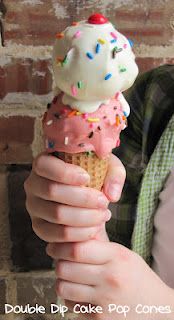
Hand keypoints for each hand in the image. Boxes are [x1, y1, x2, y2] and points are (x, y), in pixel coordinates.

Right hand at [24, 153, 125, 242]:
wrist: (87, 199)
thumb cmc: (94, 176)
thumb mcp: (107, 168)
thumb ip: (114, 174)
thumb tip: (112, 195)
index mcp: (44, 164)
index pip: (44, 166)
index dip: (65, 173)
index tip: (87, 178)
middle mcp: (33, 185)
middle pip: (52, 191)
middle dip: (83, 198)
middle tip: (103, 202)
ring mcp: (34, 207)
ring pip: (57, 214)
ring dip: (85, 217)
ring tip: (103, 215)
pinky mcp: (39, 227)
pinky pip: (57, 235)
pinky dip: (80, 233)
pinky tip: (95, 228)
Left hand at [47, 240, 173, 319]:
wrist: (157, 309)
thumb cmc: (136, 277)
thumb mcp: (123, 254)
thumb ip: (99, 244)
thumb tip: (72, 231)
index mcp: (117, 257)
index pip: (77, 249)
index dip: (60, 246)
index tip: (54, 246)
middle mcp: (111, 278)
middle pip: (65, 268)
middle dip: (59, 263)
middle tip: (62, 262)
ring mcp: (105, 301)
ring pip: (63, 287)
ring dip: (62, 281)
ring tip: (71, 278)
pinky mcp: (99, 319)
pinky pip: (70, 305)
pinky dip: (71, 298)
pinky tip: (81, 293)